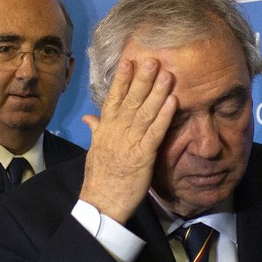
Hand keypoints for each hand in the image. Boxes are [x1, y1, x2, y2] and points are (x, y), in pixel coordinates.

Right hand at [80, 58, 175, 223]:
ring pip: (144, 112)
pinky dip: (164, 116)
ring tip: (167, 74)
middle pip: (130, 100)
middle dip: (141, 79)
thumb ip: (95, 131)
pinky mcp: (143, 156)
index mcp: (105, 129)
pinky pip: (155, 132)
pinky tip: (173, 101)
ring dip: (156, 92)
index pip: (113, 99)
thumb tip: (89, 117)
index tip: (128, 61)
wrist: (101, 202)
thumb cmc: (99, 178)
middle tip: (152, 59)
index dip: (121, 80)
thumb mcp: (94, 150)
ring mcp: (130, 142)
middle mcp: (117, 131)